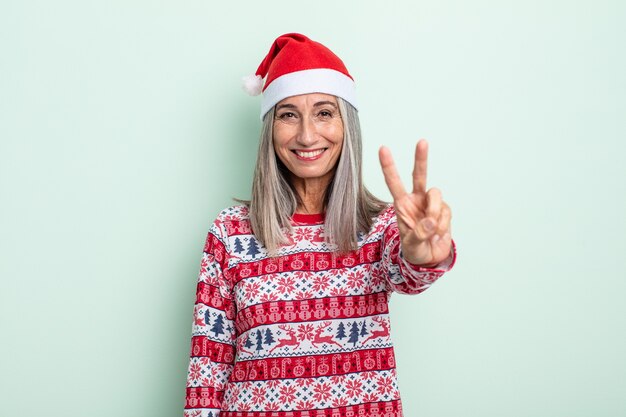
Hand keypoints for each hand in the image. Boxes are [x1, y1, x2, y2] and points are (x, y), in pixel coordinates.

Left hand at [379, 139, 451, 265]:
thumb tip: (430, 221)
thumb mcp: (411, 246)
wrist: (430, 259)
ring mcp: (431, 204)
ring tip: (431, 230)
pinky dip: (443, 225)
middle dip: (421, 158)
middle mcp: (416, 200)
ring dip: (435, 212)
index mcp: (402, 205)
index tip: (383, 148)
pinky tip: (437, 233)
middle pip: (419, 175)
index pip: (394, 182)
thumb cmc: (414, 250)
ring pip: (436, 195)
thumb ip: (418, 234)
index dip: (389, 166)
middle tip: (422, 141)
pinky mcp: (444, 210)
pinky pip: (446, 212)